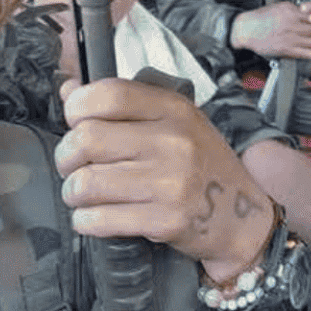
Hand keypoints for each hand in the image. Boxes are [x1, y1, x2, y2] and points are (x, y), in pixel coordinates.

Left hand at [55, 77, 273, 278]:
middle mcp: (173, 141)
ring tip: (83, 194)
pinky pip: (99, 219)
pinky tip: (95, 216)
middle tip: (73, 165)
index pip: (108, 94)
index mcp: (174, 110)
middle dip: (66, 157)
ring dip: (73, 192)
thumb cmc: (203, 167)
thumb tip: (69, 89)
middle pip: (86, 139)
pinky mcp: (165, 220)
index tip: (75, 122)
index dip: (77, 108)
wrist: (244, 217)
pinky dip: (86, 220)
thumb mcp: (177, 123)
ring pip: (86, 183)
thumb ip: (126, 105)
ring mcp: (171, 182)